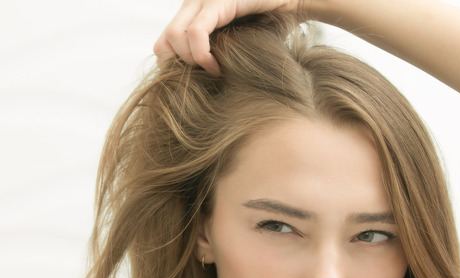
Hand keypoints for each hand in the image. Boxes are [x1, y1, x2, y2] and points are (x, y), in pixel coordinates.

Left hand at [153, 0, 300, 75]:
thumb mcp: (233, 45)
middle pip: (162, 42)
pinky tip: (216, 68)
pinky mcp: (218, 1)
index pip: (163, 43)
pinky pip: (197, 32)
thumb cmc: (269, 27)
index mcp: (193, 12)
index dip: (172, 67)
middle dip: (178, 68)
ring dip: (190, 63)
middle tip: (201, 80)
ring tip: (212, 73)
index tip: (192, 84)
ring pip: (174, 37)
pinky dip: (201, 55)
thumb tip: (190, 87)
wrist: (296, 3)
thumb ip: (212, 54)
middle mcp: (193, 2)